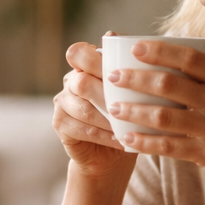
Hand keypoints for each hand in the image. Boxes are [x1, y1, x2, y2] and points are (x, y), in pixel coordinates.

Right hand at [53, 40, 138, 181]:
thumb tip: (144, 50)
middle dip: (108, 94)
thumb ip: (133, 73)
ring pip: (84, 109)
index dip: (93, 59)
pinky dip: (105, 135)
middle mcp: (70, 82)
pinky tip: (121, 139)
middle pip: (82, 82)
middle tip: (130, 104)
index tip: (116, 71)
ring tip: (129, 125)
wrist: (111, 154)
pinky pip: (82, 129)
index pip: (78, 53)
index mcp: (85, 67)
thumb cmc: (126, 117)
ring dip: (109, 118)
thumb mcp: (133, 93)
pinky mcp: (60, 125)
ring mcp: (62, 103)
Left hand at [105, 40, 204, 204]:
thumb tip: (164, 62)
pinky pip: (168, 146)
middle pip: (169, 84)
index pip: (189, 58)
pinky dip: (145, 142)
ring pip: (163, 116)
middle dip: (136, 79)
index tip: (134, 48)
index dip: (160, 51)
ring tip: (113, 108)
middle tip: (113, 76)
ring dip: (134, 111)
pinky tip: (127, 138)